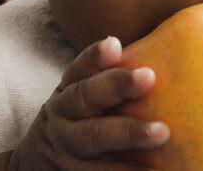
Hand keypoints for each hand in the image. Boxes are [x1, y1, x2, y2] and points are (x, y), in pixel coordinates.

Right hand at [9, 37, 169, 170]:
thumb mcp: (84, 96)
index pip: (79, 68)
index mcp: (69, 90)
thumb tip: (165, 51)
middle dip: (117, 85)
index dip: (95, 56)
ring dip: (127, 133)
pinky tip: (153, 170)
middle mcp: (63, 114)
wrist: (37, 164)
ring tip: (161, 132)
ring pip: (93, 137)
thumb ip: (112, 79)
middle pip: (85, 97)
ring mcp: (66, 147)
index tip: (114, 44)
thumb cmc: (81, 120)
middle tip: (148, 77)